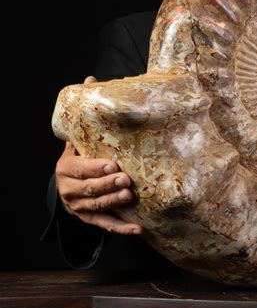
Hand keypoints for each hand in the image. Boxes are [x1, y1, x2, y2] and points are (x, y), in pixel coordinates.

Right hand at [55, 76, 143, 235]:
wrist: (69, 183)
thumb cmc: (79, 156)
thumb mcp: (78, 138)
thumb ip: (86, 115)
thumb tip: (91, 79)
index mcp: (66, 167)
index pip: (80, 168)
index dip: (95, 167)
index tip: (114, 163)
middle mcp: (69, 189)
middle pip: (88, 189)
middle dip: (107, 184)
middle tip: (126, 179)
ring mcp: (79, 207)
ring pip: (97, 207)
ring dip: (114, 203)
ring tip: (131, 196)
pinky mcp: (90, 219)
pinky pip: (105, 226)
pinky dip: (121, 228)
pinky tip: (138, 228)